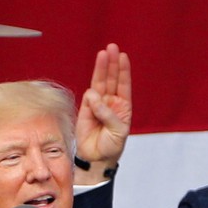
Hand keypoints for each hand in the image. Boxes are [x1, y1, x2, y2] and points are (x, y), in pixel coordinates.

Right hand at [75, 43, 131, 171]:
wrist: (96, 159)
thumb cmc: (112, 146)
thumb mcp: (118, 131)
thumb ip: (108, 113)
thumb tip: (93, 96)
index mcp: (123, 106)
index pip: (123, 84)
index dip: (122, 70)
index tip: (122, 56)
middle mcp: (110, 102)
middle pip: (111, 78)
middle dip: (111, 63)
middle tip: (111, 47)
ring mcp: (97, 105)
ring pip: (99, 83)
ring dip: (101, 69)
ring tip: (102, 54)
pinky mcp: (85, 110)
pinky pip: (88, 98)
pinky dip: (92, 96)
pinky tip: (94, 97)